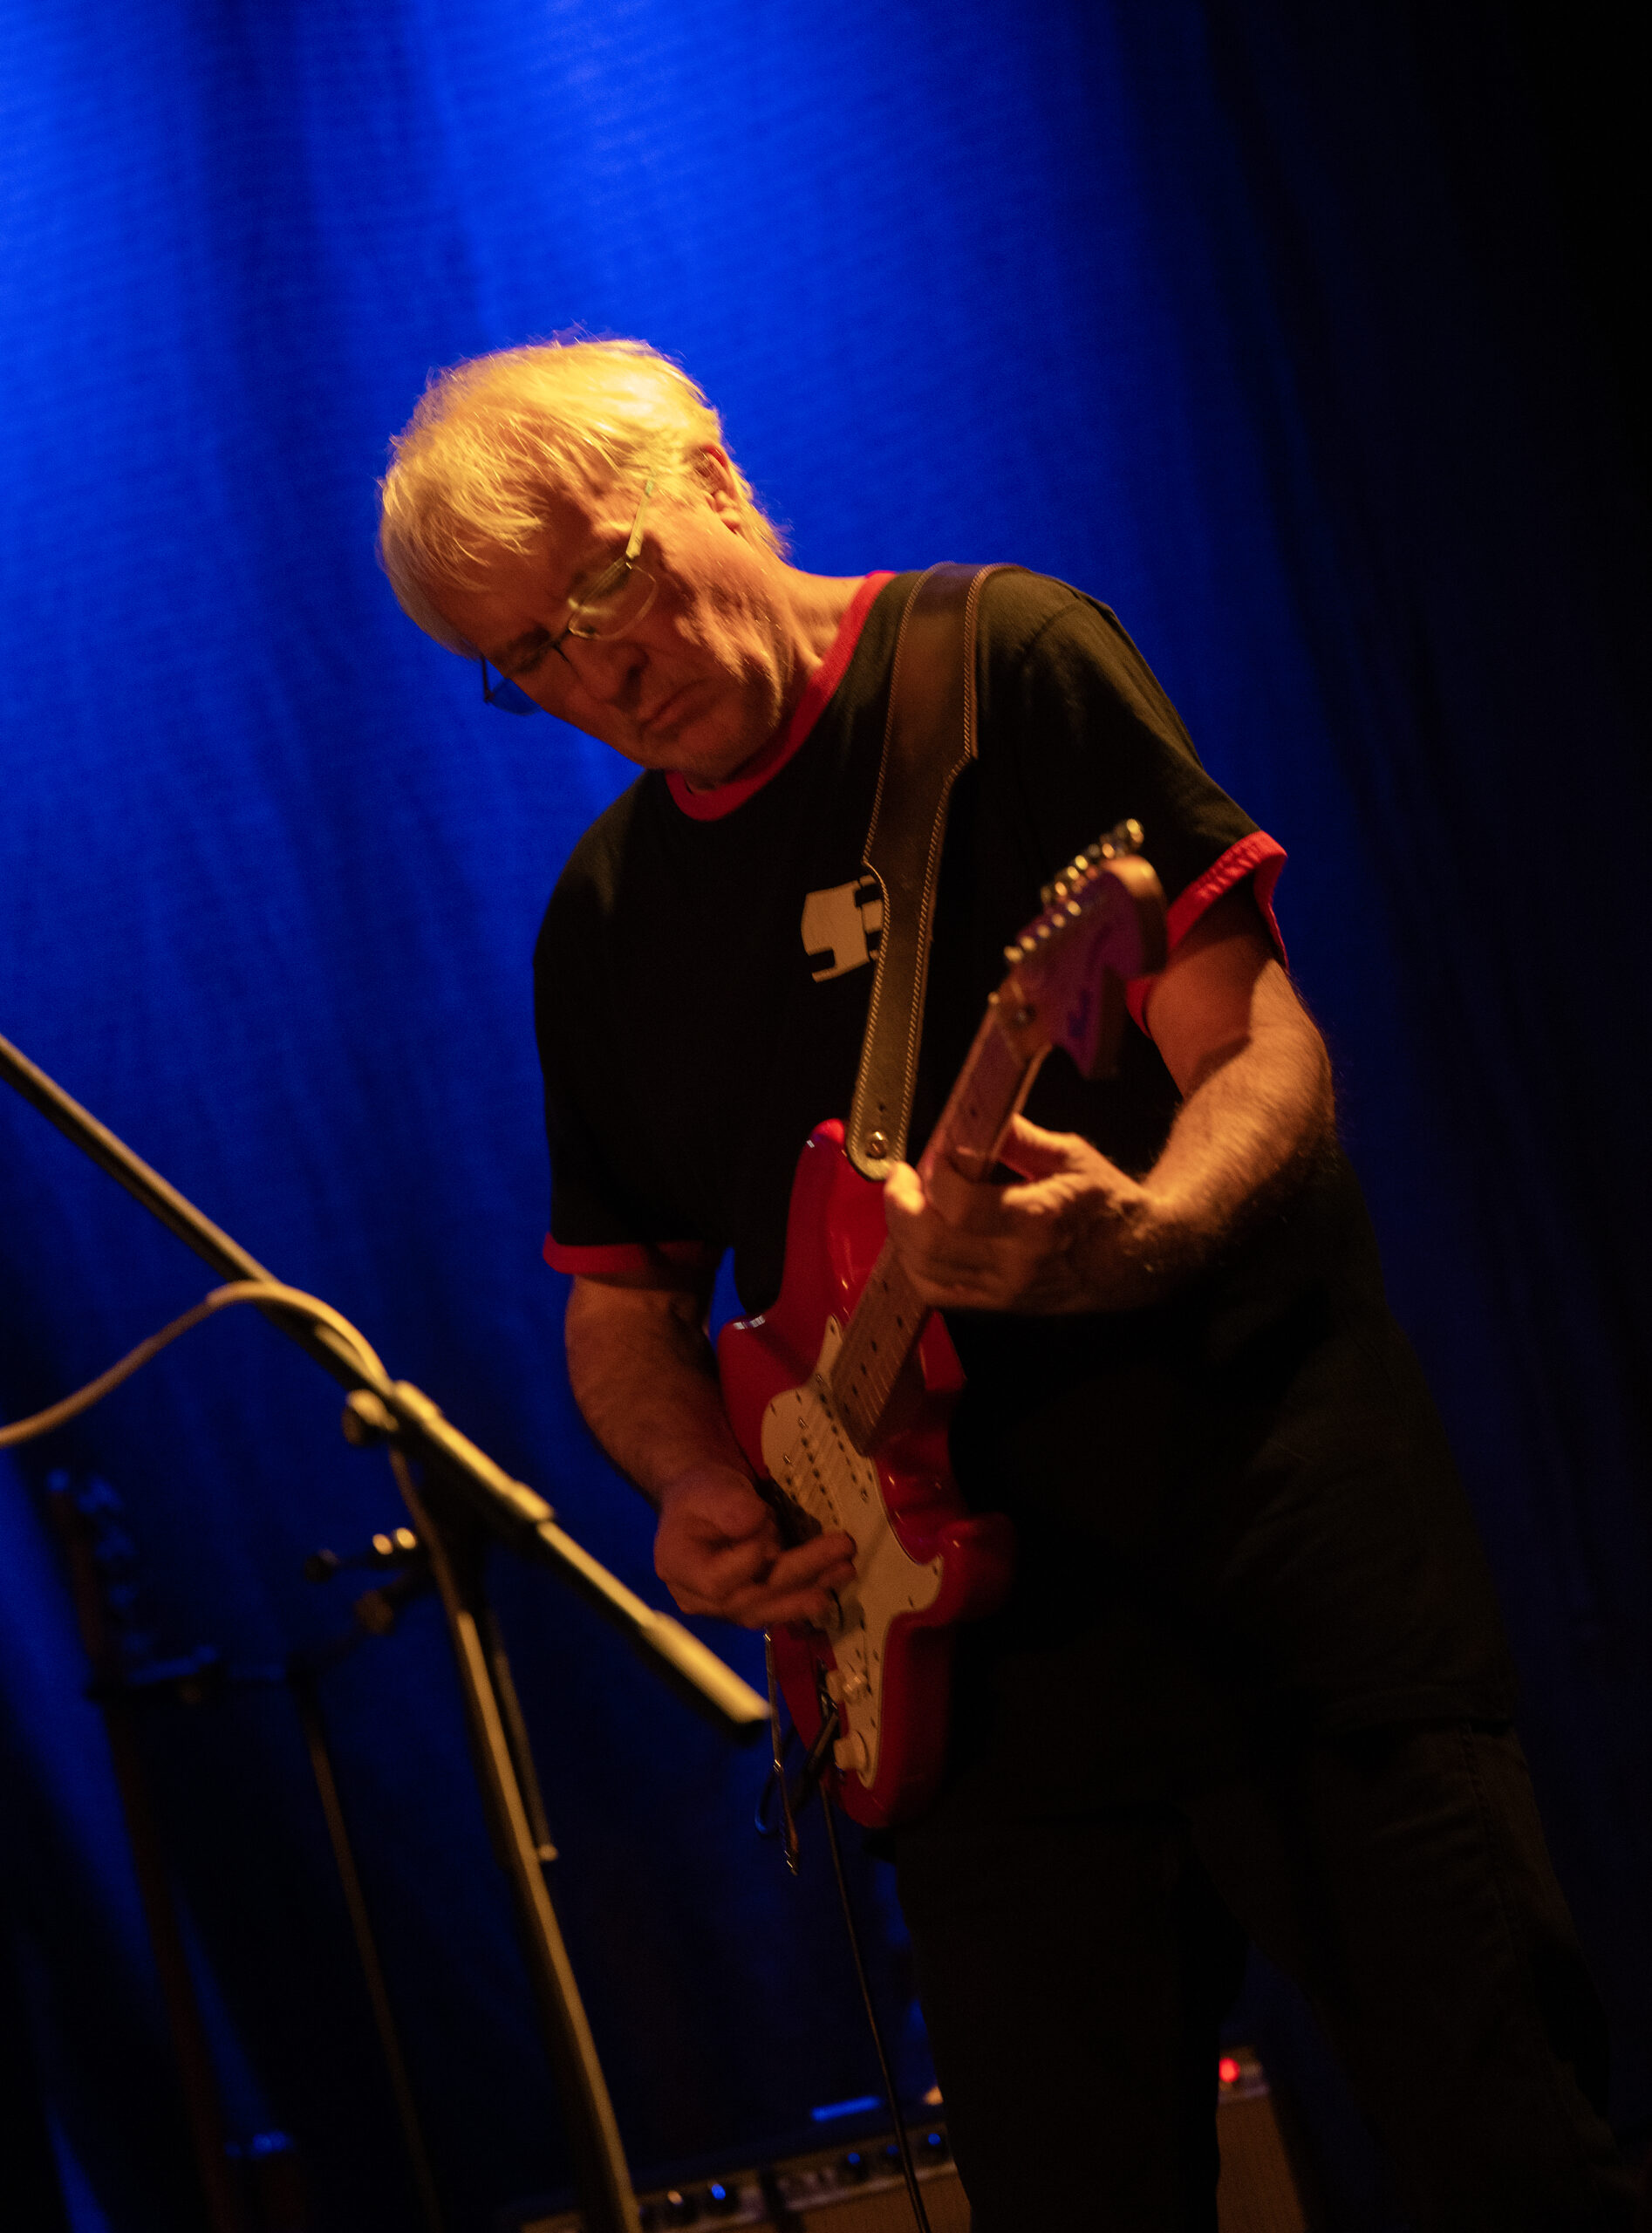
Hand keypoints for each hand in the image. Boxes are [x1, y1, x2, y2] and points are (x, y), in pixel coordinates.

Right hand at [654, 1460, 856, 1628]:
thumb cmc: (702, 1492)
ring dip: (810, 1590)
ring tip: (844, 1571)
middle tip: (841, 1552)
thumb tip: (755, 1525)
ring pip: (769, 1608)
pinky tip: (833, 1582)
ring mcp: (724, 1607)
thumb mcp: (710, 1487)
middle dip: (799, 1573)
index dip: (748, 1559)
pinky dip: (807, 1594)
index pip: (718, 1581)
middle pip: (752, 1597)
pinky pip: (778, 1606)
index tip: (768, 1526)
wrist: (705, 1502)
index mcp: (678, 1568)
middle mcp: (699, 1598)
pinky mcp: (748, 1605)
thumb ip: (728, 1506)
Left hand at [883, 1114, 1170, 1312]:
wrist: (1137, 1257)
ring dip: (903, 1233)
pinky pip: (939, 1293)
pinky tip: (916, 1238)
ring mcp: (1004, 1289)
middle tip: (901, 1178)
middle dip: (902, 1206)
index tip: (936, 1152)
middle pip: (931, 1243)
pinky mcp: (999, 1304)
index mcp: (1037, 1219)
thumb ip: (1020, 1138)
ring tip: (907, 1202)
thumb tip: (978, 1116)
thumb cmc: (1108, 1203)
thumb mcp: (1073, 1156)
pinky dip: (915, 1266)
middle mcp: (1016, 1261)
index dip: (935, 1175)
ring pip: (926, 1271)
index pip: (960, 1205)